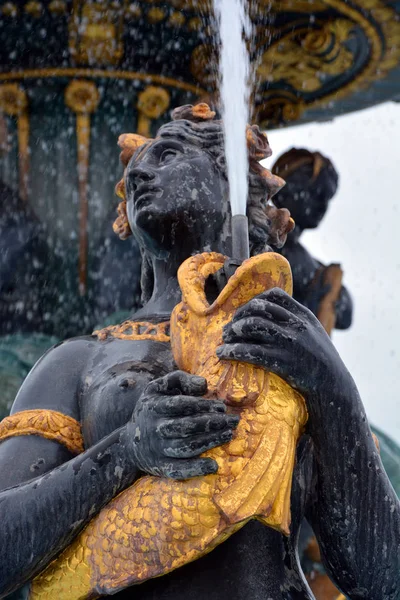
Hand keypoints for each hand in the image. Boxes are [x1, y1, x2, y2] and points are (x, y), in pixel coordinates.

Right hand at [129, 371, 238, 479]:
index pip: (180, 405)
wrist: (130, 442)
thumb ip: (181, 380)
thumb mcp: (159, 387)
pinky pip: (178, 470)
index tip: (221, 407)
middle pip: (185, 426)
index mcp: (154, 406)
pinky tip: (214, 465)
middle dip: (212, 423)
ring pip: (185, 447)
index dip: (203, 405)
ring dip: (209, 442)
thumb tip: (204, 385)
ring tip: (229, 434)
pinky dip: (196, 469)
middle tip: (233, 421)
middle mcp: (155, 428)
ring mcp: (157, 449)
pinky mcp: (160, 467)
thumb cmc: (154, 408)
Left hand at [217, 288, 344, 401]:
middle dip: (239, 316)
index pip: (275, 295)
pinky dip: (232, 350)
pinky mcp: (282, 361)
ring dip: (233, 331)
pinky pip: (250, 351)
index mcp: (304, 315)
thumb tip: (269, 315)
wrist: (334, 387)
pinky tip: (223, 354)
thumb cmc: (321, 362)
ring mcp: (290, 342)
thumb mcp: (314, 333)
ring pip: (252, 325)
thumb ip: (296, 322)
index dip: (255, 301)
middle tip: (229, 328)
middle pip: (258, 308)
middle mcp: (296, 325)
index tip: (245, 313)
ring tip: (225, 339)